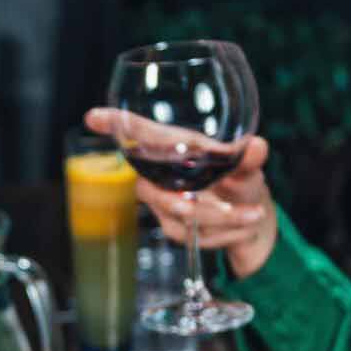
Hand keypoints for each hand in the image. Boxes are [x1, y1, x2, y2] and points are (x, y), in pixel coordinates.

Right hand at [83, 108, 280, 278]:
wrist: (253, 224)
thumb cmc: (242, 184)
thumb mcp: (249, 169)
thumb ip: (249, 160)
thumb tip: (257, 147)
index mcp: (176, 149)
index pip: (139, 135)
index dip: (115, 124)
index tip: (93, 116)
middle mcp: (163, 175)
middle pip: (150, 188)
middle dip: (182, 202)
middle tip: (216, 205)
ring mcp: (165, 203)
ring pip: (180, 215)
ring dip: (221, 217)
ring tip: (253, 214)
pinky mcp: (175, 229)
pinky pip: (195, 234)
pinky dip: (226, 231)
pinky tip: (246, 222)